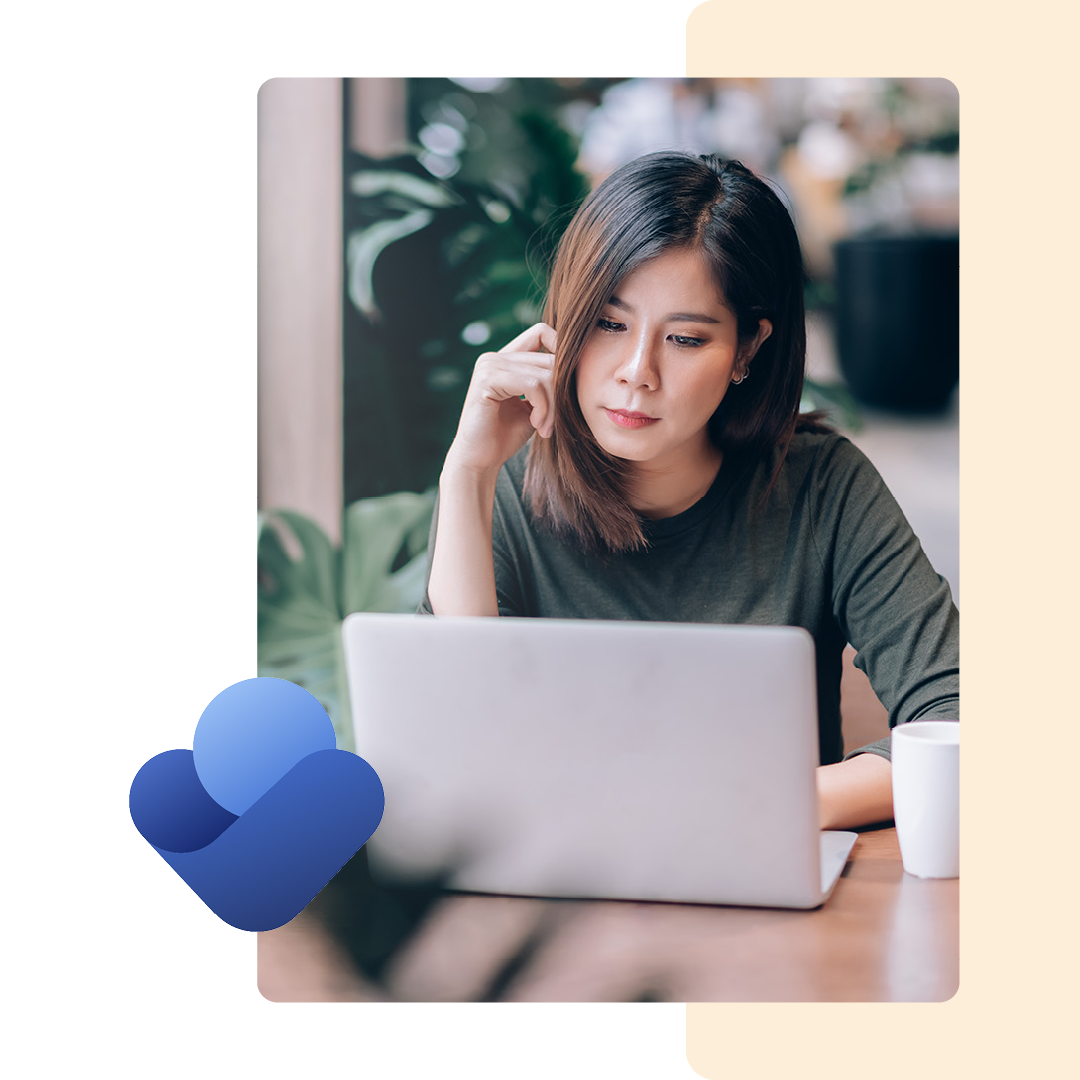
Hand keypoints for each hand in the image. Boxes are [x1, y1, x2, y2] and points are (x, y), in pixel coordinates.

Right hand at [444, 323, 556, 476]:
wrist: (479, 461)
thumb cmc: (505, 436)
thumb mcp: (533, 405)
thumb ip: (547, 384)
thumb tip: (579, 366)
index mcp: (505, 358)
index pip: (542, 332)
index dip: (562, 350)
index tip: (568, 386)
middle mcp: (494, 357)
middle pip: (550, 358)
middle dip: (561, 393)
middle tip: (555, 422)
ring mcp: (489, 365)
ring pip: (544, 375)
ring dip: (553, 407)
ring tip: (546, 428)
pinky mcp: (487, 380)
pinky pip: (532, 385)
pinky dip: (542, 408)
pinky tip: (537, 425)